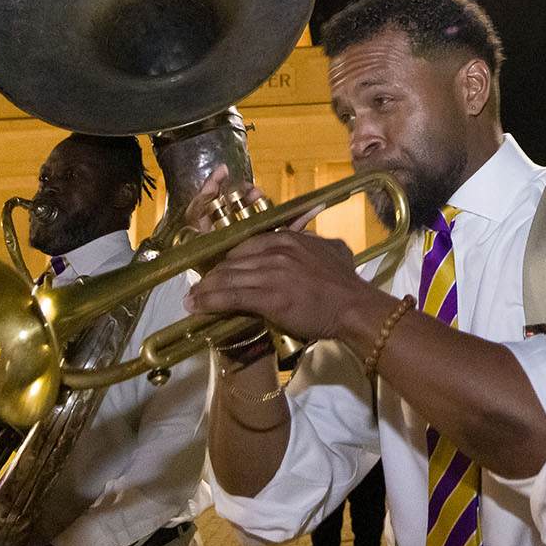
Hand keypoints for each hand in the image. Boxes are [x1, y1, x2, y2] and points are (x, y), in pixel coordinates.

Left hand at [184, 216, 379, 343]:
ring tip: (191, 300)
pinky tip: (197, 307)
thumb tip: (312, 238)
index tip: (218, 272)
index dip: (227, 261)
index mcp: (287, 239)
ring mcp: (271, 273)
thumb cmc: (345, 283)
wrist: (354, 307)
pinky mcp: (269, 297)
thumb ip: (316, 241)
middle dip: (212, 276)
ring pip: (228, 279)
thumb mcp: (332, 250)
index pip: (245, 246)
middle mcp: (275, 251)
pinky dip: (210, 302)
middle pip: (232, 261)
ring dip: (205, 290)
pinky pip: (232, 297)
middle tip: (198, 288)